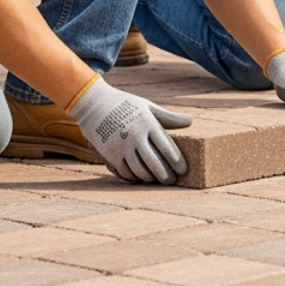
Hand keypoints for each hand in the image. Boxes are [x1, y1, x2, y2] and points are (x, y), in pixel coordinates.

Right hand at [66, 76, 190, 183]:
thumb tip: (190, 122)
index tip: (183, 170)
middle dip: (165, 174)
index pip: (166, 146)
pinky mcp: (109, 154)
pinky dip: (134, 177)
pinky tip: (141, 177)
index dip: (176, 161)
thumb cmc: (125, 104)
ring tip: (158, 180)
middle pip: (154, 162)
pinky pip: (125, 171)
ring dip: (150, 178)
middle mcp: (135, 137)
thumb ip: (169, 118)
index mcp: (147, 124)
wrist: (93, 104)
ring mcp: (121, 147)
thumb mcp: (148, 107)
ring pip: (139, 170)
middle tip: (173, 181)